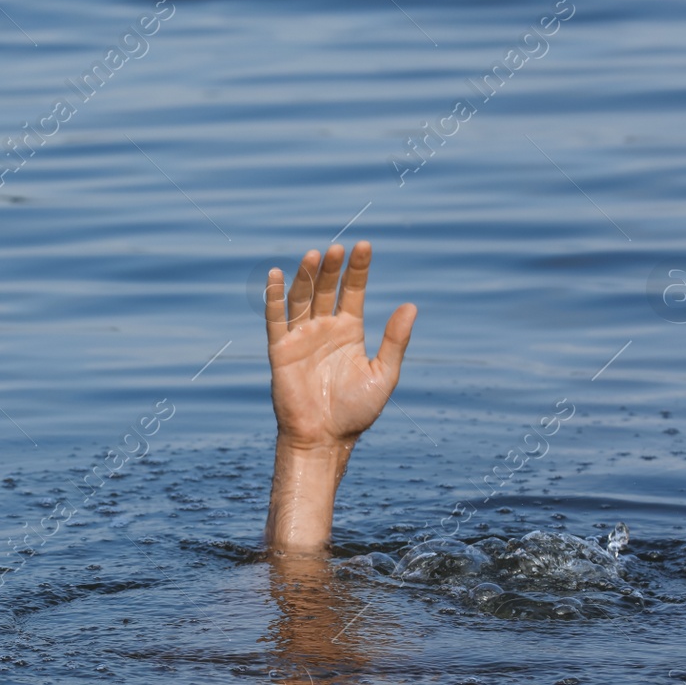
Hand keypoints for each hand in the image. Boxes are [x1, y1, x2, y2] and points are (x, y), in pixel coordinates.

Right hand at [265, 241, 416, 449]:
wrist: (324, 438)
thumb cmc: (356, 412)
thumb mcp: (384, 374)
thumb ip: (395, 340)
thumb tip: (411, 305)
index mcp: (349, 331)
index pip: (353, 291)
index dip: (358, 269)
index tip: (364, 246)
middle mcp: (324, 329)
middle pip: (326, 289)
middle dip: (332, 268)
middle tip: (338, 248)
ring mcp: (301, 337)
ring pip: (302, 298)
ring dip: (306, 276)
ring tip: (314, 255)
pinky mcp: (280, 350)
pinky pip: (275, 319)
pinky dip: (274, 297)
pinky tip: (276, 275)